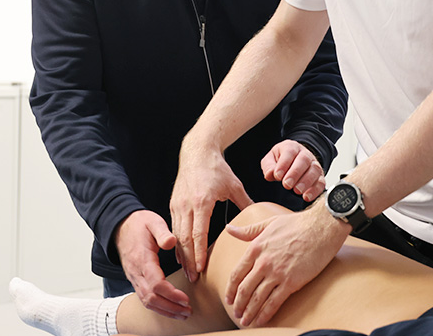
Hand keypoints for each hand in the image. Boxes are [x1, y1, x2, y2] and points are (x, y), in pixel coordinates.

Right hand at [114, 210, 190, 319]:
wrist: (121, 226)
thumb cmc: (140, 224)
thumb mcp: (152, 221)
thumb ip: (162, 232)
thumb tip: (172, 242)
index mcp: (142, 259)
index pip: (155, 284)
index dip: (171, 294)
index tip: (185, 298)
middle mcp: (136, 272)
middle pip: (151, 298)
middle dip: (170, 307)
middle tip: (188, 311)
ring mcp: (134, 278)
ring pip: (147, 302)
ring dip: (165, 310)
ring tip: (183, 314)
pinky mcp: (135, 280)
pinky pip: (145, 299)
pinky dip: (158, 307)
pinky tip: (170, 309)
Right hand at [171, 137, 252, 283]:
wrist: (197, 152)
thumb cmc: (217, 168)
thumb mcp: (234, 185)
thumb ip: (245, 203)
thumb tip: (259, 218)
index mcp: (202, 201)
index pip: (198, 233)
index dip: (199, 253)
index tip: (201, 269)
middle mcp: (187, 205)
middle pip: (185, 239)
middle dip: (189, 260)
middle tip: (194, 278)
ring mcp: (178, 205)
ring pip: (177, 235)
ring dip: (182, 255)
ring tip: (189, 271)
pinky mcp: (173, 204)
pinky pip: (174, 228)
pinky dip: (177, 243)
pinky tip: (182, 254)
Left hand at [224, 202, 349, 326]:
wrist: (321, 228)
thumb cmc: (296, 224)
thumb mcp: (268, 223)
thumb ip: (248, 230)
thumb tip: (229, 229)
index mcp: (256, 248)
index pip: (237, 273)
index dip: (230, 289)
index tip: (228, 298)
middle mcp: (263, 262)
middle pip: (244, 289)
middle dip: (238, 304)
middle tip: (236, 313)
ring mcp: (277, 273)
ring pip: (257, 298)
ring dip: (249, 312)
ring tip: (245, 321)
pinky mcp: (291, 282)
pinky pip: (274, 302)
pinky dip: (265, 314)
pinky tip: (261, 321)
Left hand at [261, 140, 324, 201]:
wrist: (294, 161)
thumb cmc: (281, 160)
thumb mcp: (271, 159)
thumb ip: (269, 166)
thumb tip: (271, 174)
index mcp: (292, 147)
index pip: (289, 152)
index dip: (284, 164)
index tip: (277, 176)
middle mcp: (305, 154)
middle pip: (304, 160)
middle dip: (295, 173)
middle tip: (286, 185)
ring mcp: (314, 165)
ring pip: (314, 170)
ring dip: (306, 182)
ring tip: (297, 191)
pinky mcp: (320, 177)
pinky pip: (321, 183)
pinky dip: (315, 190)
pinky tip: (307, 196)